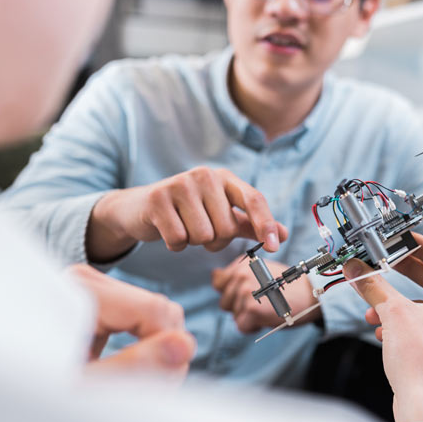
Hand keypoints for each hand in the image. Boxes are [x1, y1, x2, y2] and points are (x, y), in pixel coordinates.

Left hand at [68, 264, 196, 381]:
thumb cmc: (32, 390)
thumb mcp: (84, 387)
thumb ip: (135, 368)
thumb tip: (186, 345)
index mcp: (81, 294)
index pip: (157, 312)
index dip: (169, 352)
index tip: (158, 388)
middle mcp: (87, 279)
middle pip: (159, 310)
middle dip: (164, 351)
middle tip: (146, 392)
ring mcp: (90, 286)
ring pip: (153, 313)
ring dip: (154, 350)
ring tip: (133, 386)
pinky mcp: (94, 298)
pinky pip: (136, 315)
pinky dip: (138, 344)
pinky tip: (120, 370)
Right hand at [86, 167, 288, 261]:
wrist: (139, 208)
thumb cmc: (187, 212)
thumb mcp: (220, 214)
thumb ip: (251, 224)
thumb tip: (283, 235)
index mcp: (225, 178)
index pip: (254, 199)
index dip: (266, 224)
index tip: (273, 246)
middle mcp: (205, 175)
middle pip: (227, 228)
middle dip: (215, 240)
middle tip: (200, 229)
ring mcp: (180, 185)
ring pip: (204, 236)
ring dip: (194, 242)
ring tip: (183, 227)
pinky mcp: (158, 199)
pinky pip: (179, 240)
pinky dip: (175, 245)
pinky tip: (168, 231)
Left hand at [211, 258, 318, 332]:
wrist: (311, 294)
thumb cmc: (287, 286)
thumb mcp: (260, 271)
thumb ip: (236, 274)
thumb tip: (214, 275)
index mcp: (242, 264)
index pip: (219, 283)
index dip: (234, 292)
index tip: (254, 291)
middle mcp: (241, 275)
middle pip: (225, 302)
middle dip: (241, 307)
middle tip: (265, 301)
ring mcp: (245, 292)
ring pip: (234, 315)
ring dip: (249, 317)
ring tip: (268, 307)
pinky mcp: (251, 309)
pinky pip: (242, 326)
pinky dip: (254, 327)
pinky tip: (268, 317)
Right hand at [342, 233, 422, 421]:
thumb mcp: (392, 313)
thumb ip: (373, 286)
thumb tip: (358, 269)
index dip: (420, 246)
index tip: (404, 238)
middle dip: (405, 274)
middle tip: (387, 262)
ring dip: (398, 305)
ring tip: (375, 307)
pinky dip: (405, 324)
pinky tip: (383, 329)